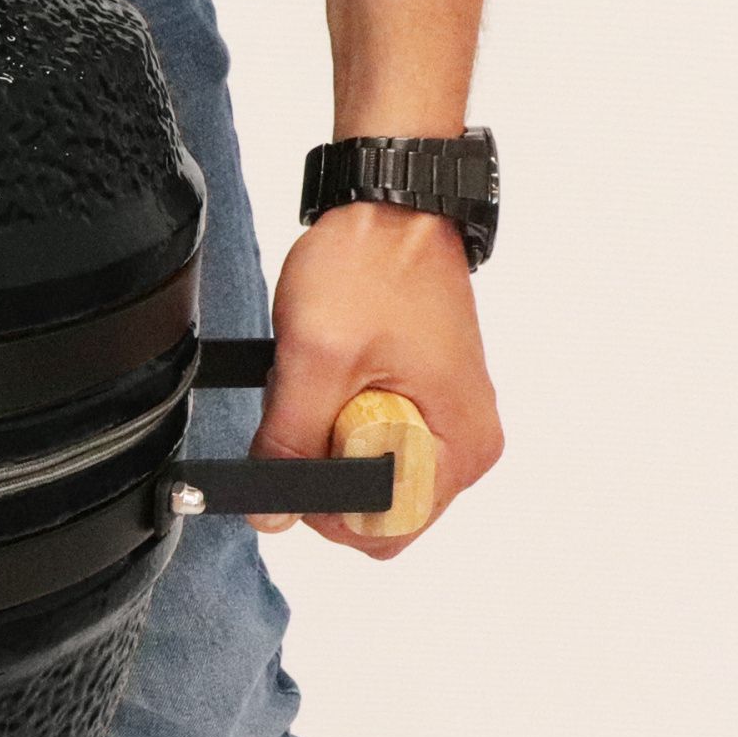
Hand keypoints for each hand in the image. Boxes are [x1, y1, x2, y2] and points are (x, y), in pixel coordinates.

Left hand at [250, 203, 502, 556]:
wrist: (388, 207)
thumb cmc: (371, 267)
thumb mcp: (315, 360)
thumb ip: (291, 445)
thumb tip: (273, 514)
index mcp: (458, 445)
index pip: (386, 530)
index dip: (326, 507)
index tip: (294, 458)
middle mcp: (463, 442)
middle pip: (377, 506)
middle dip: (326, 469)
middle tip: (309, 405)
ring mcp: (444, 420)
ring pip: (366, 470)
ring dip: (328, 437)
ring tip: (323, 379)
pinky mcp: (423, 399)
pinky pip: (369, 436)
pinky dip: (336, 414)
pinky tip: (331, 375)